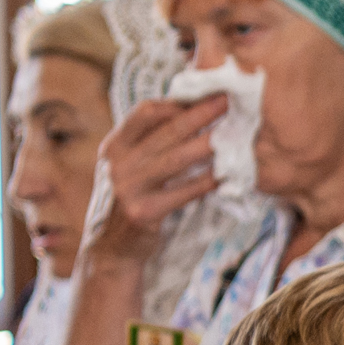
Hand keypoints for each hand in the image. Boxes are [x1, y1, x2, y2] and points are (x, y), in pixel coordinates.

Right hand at [82, 96, 229, 268]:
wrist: (110, 249)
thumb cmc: (129, 199)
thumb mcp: (127, 167)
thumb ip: (148, 143)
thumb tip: (188, 112)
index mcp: (114, 146)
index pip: (145, 112)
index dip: (176, 103)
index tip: (204, 96)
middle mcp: (118, 163)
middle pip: (166, 131)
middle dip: (200, 114)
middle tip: (227, 101)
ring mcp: (128, 188)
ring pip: (176, 159)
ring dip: (208, 144)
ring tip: (233, 133)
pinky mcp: (143, 212)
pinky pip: (183, 192)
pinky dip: (206, 182)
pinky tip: (225, 175)